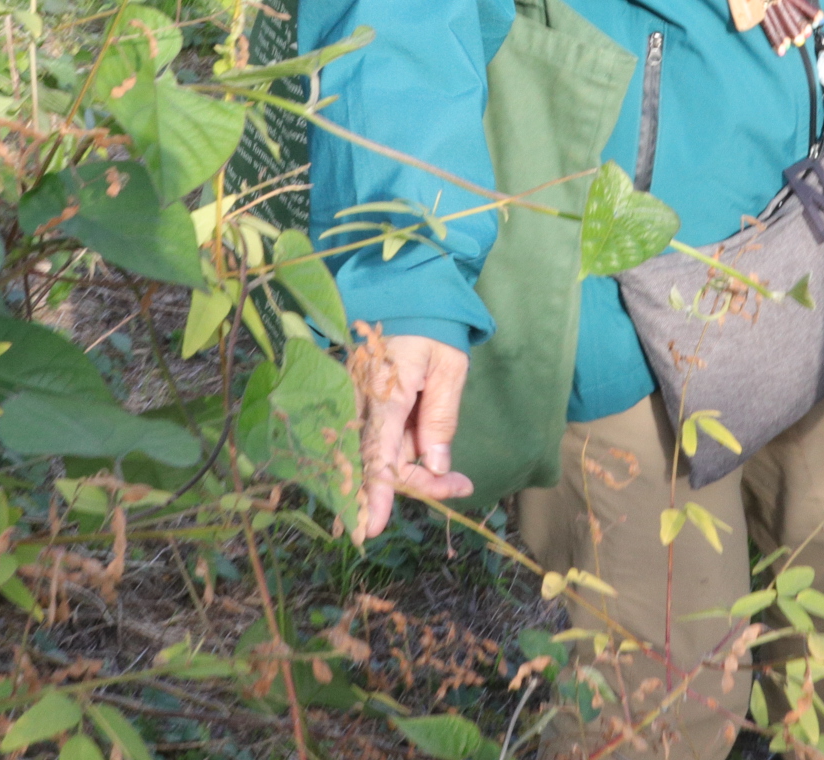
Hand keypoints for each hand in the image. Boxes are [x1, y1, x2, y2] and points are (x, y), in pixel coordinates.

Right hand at [352, 332, 472, 538]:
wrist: (408, 295)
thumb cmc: (433, 328)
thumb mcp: (450, 368)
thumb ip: (441, 417)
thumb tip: (435, 465)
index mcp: (385, 394)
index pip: (376, 454)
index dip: (375, 493)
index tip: (373, 527)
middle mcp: (364, 404)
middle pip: (381, 462)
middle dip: (418, 484)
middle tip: (461, 486)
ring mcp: (362, 405)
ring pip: (382, 455)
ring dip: (415, 472)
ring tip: (457, 478)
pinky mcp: (366, 406)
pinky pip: (382, 441)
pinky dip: (405, 457)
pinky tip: (432, 462)